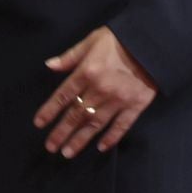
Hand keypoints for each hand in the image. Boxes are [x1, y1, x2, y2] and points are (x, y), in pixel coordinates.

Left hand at [35, 26, 157, 157]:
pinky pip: (121, 126)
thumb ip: (70, 56)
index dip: (49, 111)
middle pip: (76, 114)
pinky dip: (111, 138)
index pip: (63, 96)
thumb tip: (49, 65)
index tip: (39, 124)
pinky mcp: (135, 105)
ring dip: (80, 140)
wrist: (152, 42)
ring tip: (67, 153)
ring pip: (95, 124)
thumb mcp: (92, 41)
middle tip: (50, 147)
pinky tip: (101, 148)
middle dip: (61, 132)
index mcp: (87, 72)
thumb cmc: (120, 39)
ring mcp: (118, 100)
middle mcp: (100, 89)